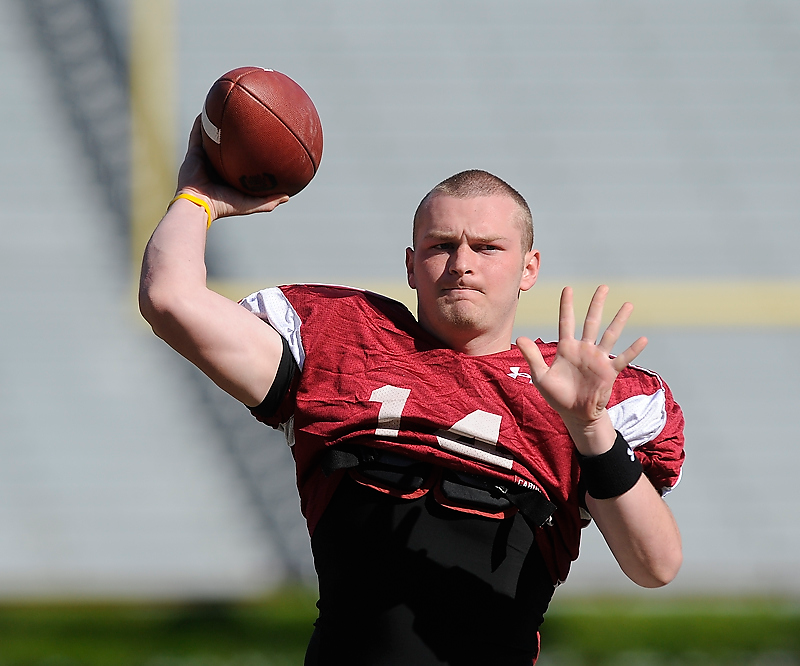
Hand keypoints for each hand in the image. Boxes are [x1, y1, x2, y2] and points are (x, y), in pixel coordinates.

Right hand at [175, 116, 288, 222]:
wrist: (198, 204)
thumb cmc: (224, 206)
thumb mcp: (251, 204)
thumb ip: (268, 201)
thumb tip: (288, 196)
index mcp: (228, 176)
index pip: (241, 160)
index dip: (250, 151)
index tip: (262, 141)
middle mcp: (215, 165)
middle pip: (227, 145)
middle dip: (236, 133)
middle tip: (247, 119)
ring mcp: (204, 157)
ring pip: (212, 136)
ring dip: (218, 122)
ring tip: (228, 106)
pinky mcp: (193, 152)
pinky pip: (197, 132)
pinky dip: (202, 121)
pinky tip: (210, 107)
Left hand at [516, 286, 646, 454]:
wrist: (575, 414)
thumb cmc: (557, 395)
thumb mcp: (540, 376)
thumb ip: (532, 356)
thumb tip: (519, 337)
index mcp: (566, 348)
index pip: (566, 322)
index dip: (566, 305)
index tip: (568, 288)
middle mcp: (584, 349)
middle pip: (591, 321)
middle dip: (597, 304)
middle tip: (603, 287)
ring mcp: (598, 359)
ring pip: (610, 335)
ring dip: (619, 320)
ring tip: (628, 304)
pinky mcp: (608, 372)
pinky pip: (622, 358)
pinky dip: (633, 349)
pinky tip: (643, 339)